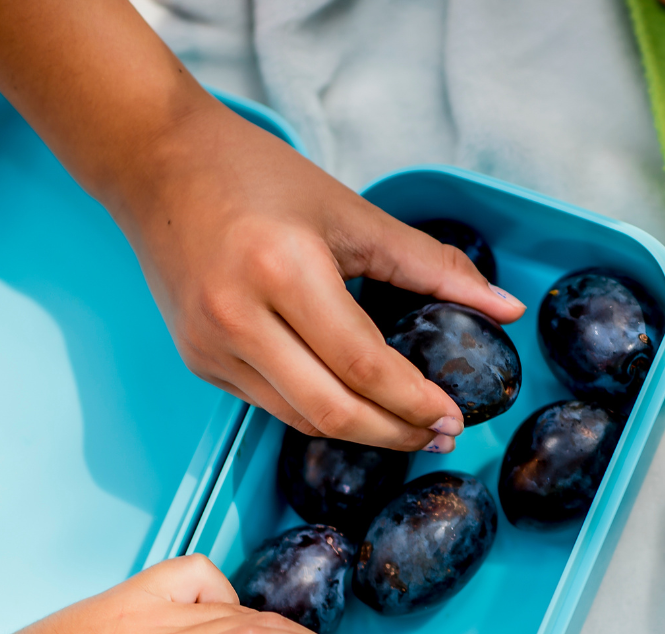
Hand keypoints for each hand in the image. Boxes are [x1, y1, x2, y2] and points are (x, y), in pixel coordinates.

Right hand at [118, 101, 525, 452]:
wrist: (155, 163)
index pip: (364, 364)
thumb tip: (507, 308)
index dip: (415, 402)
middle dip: (397, 434)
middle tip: (441, 436)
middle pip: (334, 412)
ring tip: (409, 426)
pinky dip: (321, 413)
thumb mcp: (352, 213)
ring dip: (363, 433)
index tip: (455, 418)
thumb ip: (433, 267)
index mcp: (282, 270)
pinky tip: (356, 406)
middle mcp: (238, 318)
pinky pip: (274, 407)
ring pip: (303, 420)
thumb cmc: (255, 176)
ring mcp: (211, 347)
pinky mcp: (199, 362)